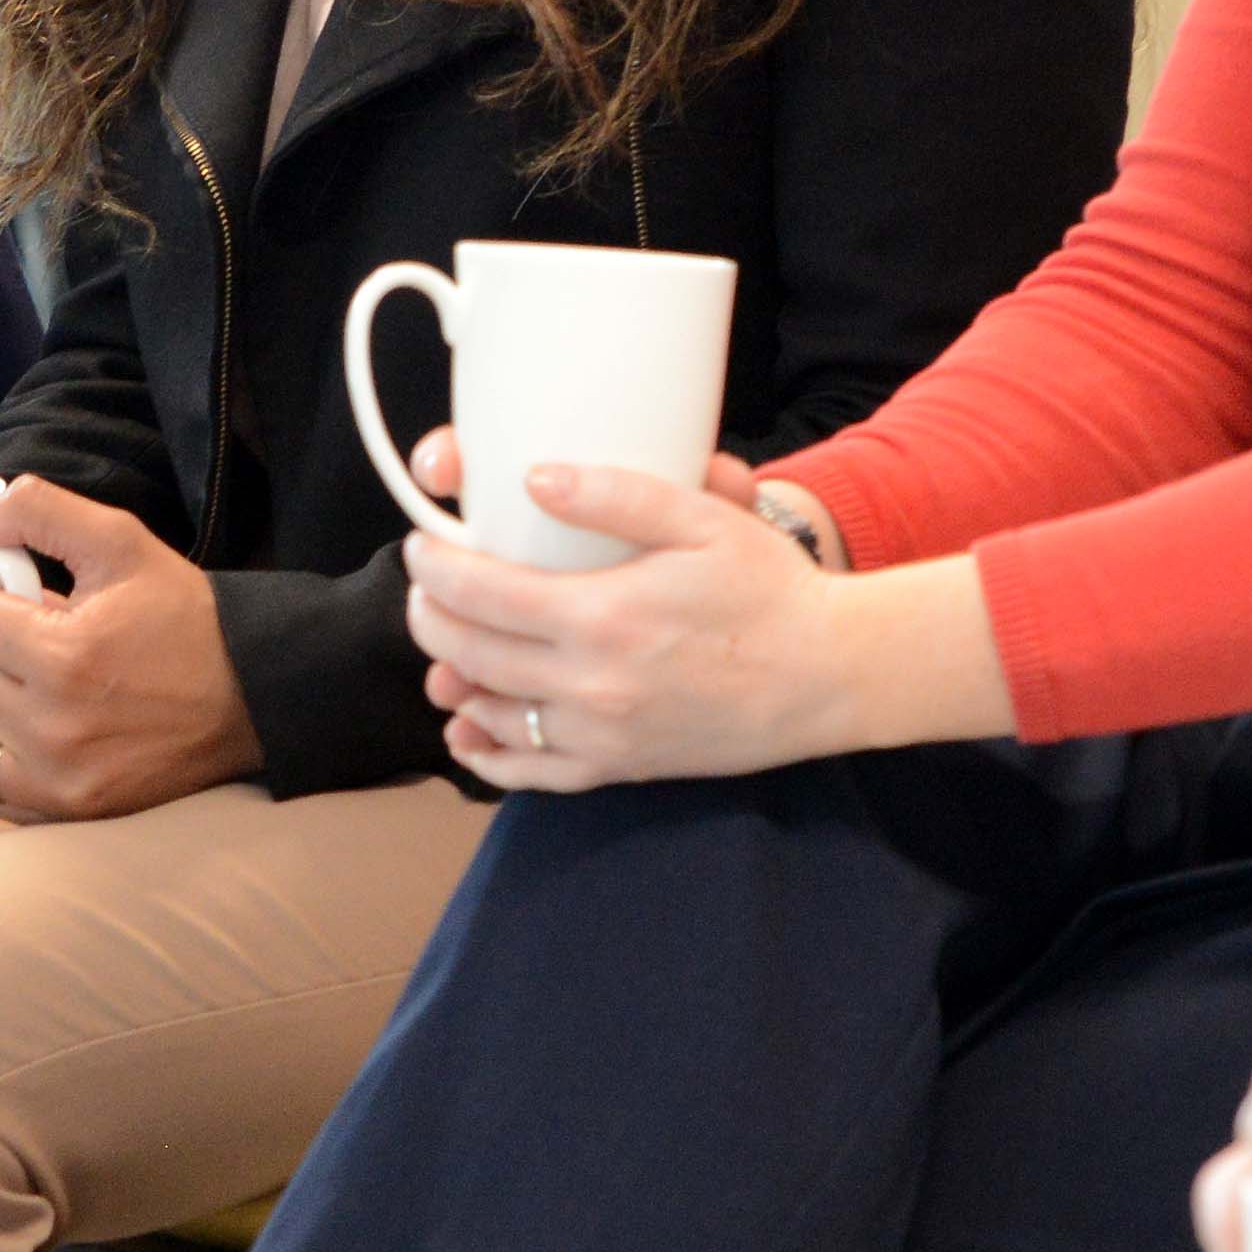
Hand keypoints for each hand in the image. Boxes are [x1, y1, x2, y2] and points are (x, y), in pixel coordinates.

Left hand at [0, 472, 252, 829]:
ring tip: (27, 697)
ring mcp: (60, 780)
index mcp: (64, 654)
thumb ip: (35, 510)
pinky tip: (30, 740)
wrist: (253, 697)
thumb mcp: (120, 541)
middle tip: (37, 651)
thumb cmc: (186, 617)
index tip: (34, 610)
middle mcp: (54, 727)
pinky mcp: (69, 812)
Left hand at [406, 454, 1002, 791]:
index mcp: (602, 618)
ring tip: (445, 647)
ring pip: (491, 715)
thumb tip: (535, 478)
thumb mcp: (704, 520)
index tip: (422, 548)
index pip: (479, 596)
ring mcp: (601, 736)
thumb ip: (616, 494)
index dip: (433, 570)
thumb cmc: (770, 591)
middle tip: (427, 589)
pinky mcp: (619, 768)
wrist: (829, 676)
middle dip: (431, 618)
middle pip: (469, 655)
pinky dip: (488, 754)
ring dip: (454, 679)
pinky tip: (469, 729)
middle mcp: (590, 685)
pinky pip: (531, 774)